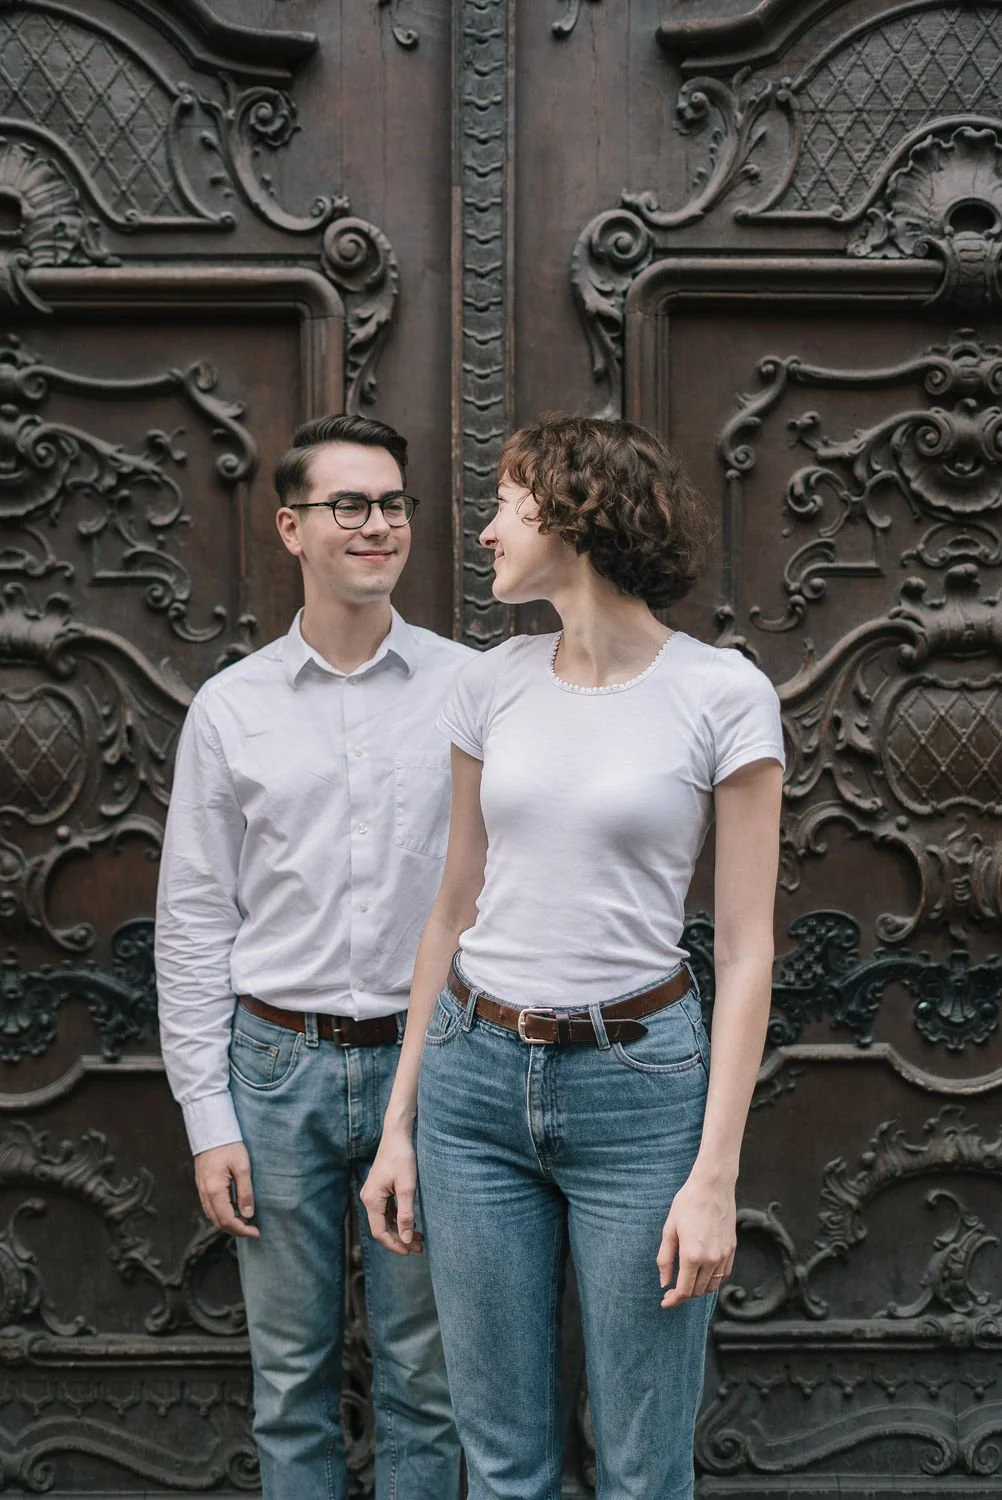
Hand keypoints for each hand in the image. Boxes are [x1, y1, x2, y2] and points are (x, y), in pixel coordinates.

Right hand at [194, 1142, 259, 1239]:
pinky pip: (210, 1207)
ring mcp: (202, 1190)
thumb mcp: (243, 1167)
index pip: (227, 1220)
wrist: (211, 1129)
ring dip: (228, 1223)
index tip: (256, 1232)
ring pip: (213, 1216)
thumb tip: (248, 1215)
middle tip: (253, 1229)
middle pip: (218, 1222)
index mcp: (215, 1190)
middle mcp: (205, 1193)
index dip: (242, 1230)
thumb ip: (245, 1192)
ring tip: (246, 1221)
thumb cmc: (229, 1145)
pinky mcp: (202, 1185)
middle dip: (236, 1230)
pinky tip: (235, 1209)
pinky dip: (222, 1214)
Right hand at [360, 1128, 423, 1255]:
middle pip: (382, 1227)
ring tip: (420, 1239)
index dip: (395, 1244)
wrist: (397, 1135)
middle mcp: (368, 1198)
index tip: (410, 1252)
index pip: (380, 1231)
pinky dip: (398, 1219)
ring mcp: (373, 1194)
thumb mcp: (407, 1187)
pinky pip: (387, 1211)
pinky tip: (412, 1223)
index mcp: (372, 1199)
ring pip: (385, 1220)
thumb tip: (406, 1238)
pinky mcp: (379, 1190)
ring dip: (400, 1230)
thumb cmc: (402, 1157)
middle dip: (400, 1239)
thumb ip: (406, 1214)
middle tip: (420, 1247)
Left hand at [657, 1166, 734, 1307]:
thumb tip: (664, 1282)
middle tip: (672, 1291)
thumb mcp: (669, 1230)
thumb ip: (665, 1259)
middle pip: (698, 1291)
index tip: (665, 1302)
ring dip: (699, 1289)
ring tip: (686, 1282)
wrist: (713, 1186)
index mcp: (692, 1256)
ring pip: (712, 1285)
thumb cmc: (687, 1204)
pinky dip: (712, 1280)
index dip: (673, 1300)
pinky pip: (723, 1274)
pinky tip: (702, 1273)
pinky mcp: (732, 1249)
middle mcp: (711, 1260)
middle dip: (684, 1295)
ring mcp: (724, 1255)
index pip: (684, 1291)